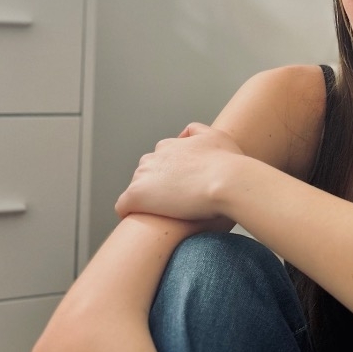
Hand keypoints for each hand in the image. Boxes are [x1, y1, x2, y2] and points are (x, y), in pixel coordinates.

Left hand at [115, 123, 243, 221]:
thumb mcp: (216, 136)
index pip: (161, 161)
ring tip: (164, 215)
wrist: (229, 181)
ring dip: (148, 200)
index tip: (183, 188)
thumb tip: (183, 134)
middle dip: (158, 187)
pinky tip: (142, 220)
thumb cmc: (229, 164)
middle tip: (177, 203)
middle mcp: (154, 158)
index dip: (171, 176)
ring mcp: (144, 176)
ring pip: (137, 189)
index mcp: (170, 145)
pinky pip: (123, 205)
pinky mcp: (137, 196)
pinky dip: (129, 212)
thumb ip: (198, 131)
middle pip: (147, 174)